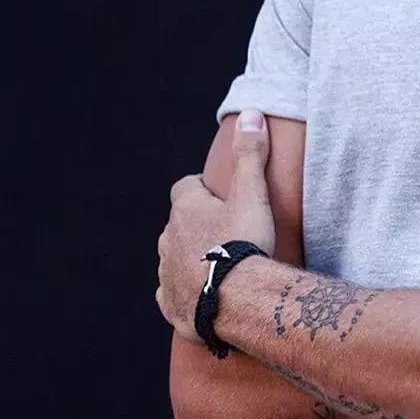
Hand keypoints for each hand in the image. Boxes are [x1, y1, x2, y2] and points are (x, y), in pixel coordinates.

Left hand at [156, 109, 276, 342]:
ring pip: (173, 256)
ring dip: (189, 256)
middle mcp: (168, 239)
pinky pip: (171, 291)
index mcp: (185, 210)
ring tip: (218, 263)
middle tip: (226, 229)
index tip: (220, 195)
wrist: (238, 301)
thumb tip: (250, 114)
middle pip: (178, 223)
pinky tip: (203, 292)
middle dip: (196, 224)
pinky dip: (184, 289)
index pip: (184, 187)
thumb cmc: (245, 243)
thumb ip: (250, 153)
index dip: (201, 188)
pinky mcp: (170, 304)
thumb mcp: (252, 192)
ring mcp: (166, 273)